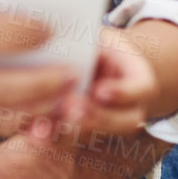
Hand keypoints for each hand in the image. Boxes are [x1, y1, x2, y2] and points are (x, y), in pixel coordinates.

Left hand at [38, 29, 155, 141]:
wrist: (81, 58)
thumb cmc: (88, 42)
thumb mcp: (92, 36)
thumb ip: (87, 45)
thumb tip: (65, 47)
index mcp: (139, 77)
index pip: (143, 88)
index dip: (123, 93)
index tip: (100, 91)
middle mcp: (129, 107)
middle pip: (125, 122)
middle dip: (97, 117)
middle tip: (71, 108)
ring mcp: (107, 123)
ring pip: (99, 137)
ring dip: (72, 133)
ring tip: (47, 126)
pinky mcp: (82, 132)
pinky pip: (72, 142)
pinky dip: (51, 137)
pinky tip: (35, 132)